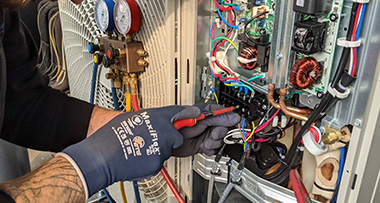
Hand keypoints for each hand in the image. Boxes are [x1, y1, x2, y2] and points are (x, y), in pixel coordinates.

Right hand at [58, 105, 200, 197]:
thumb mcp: (132, 118)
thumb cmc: (111, 136)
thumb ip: (150, 118)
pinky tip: (138, 157)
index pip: (178, 113)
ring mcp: (161, 148)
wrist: (102, 157)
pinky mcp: (158, 163)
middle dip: (167, 139)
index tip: (197, 113)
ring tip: (139, 149)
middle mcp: (161, 131)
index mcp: (155, 117)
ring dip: (157, 150)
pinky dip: (151, 161)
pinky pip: (159, 162)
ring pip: (166, 150)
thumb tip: (158, 120)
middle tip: (151, 140)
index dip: (188, 113)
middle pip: (176, 137)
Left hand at [172, 104, 240, 156]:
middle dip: (219, 133)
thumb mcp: (197, 118)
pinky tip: (203, 147)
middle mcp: (207, 123)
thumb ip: (214, 116)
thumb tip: (230, 115)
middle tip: (213, 135)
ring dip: (214, 142)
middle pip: (224, 128)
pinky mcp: (203, 144)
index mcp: (206, 112)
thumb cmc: (175, 124)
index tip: (235, 124)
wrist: (165, 141)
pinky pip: (214, 148)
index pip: (224, 113)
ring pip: (220, 139)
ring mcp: (205, 134)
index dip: (230, 120)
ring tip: (205, 142)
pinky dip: (210, 149)